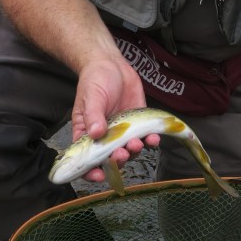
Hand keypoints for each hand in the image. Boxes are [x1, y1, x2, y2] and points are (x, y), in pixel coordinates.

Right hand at [71, 55, 160, 179]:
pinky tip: (153, 139)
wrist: (112, 65)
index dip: (91, 171)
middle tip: (122, 154)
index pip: (87, 159)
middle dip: (117, 160)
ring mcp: (123, 131)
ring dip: (134, 151)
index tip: (99, 175)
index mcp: (88, 133)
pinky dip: (150, 141)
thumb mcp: (91, 97)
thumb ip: (93, 116)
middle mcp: (106, 136)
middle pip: (111, 158)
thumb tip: (96, 134)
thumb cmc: (95, 80)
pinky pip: (145, 137)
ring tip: (137, 143)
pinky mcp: (138, 123)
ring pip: (129, 150)